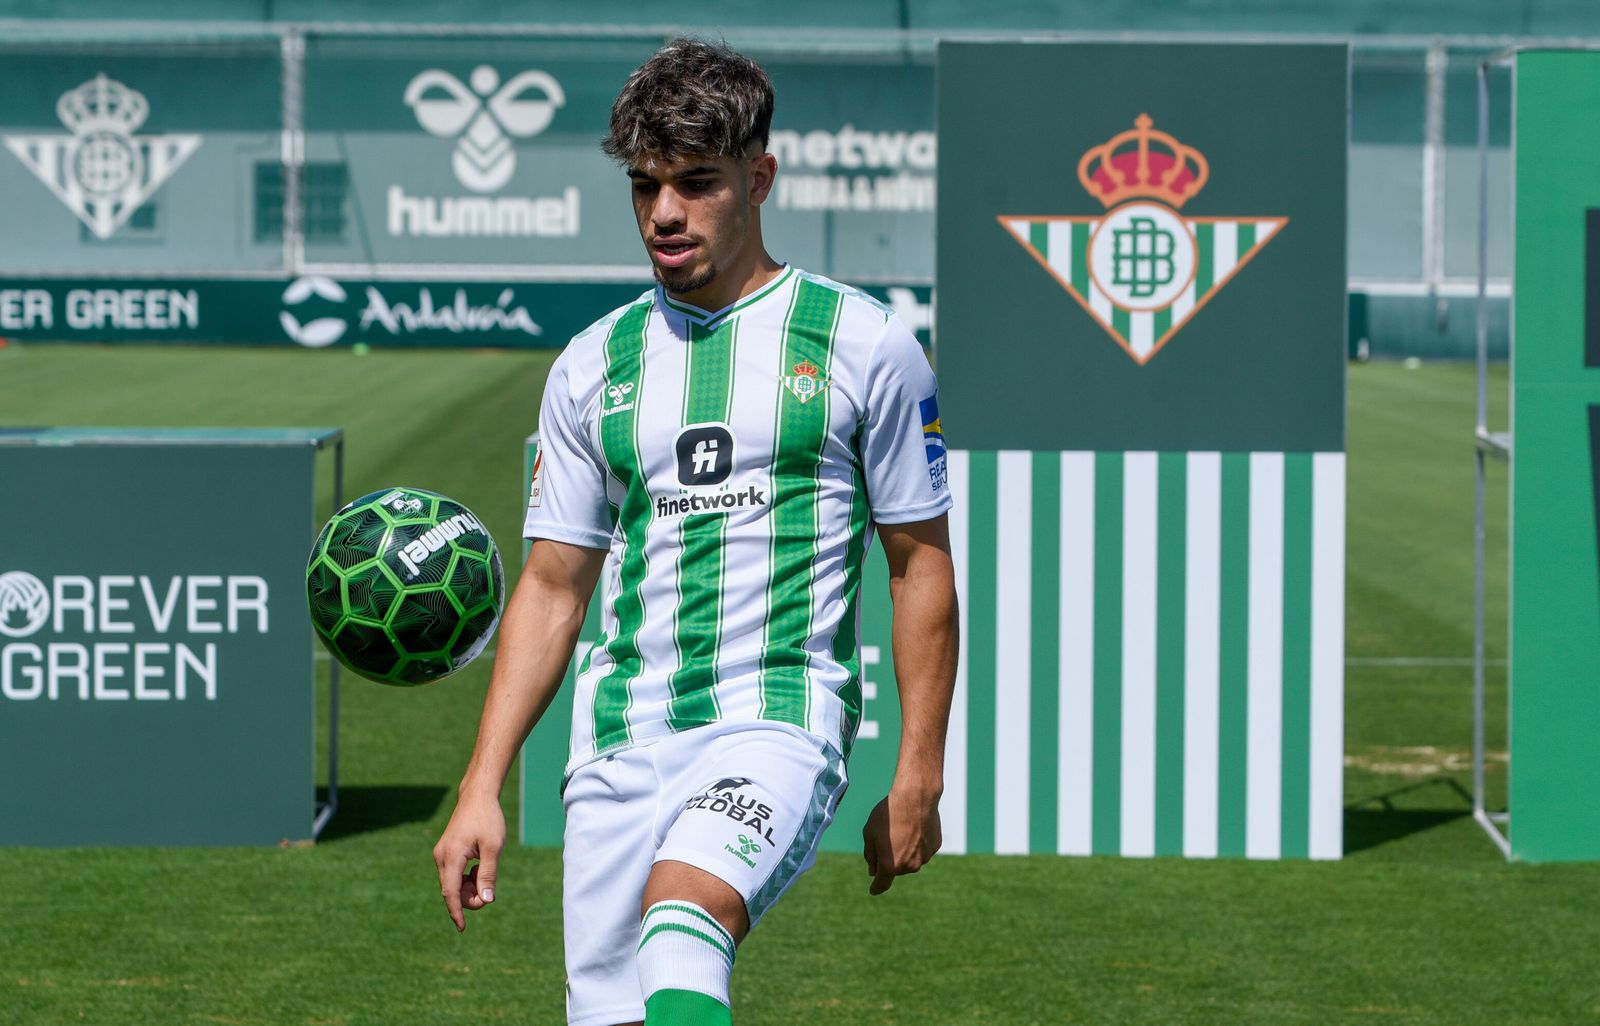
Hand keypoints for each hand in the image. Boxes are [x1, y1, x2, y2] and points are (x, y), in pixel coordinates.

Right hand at [432, 791, 505, 931]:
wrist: (477, 796)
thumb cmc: (488, 819)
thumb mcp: (493, 847)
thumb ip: (488, 875)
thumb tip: (487, 900)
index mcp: (451, 856)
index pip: (450, 893)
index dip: (457, 912)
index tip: (462, 928)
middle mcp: (441, 857)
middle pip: (451, 891)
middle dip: (468, 898)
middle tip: (489, 892)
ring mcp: (441, 854)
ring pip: (451, 884)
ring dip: (467, 888)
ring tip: (485, 874)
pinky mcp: (445, 852)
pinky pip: (452, 875)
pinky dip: (465, 879)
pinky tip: (477, 868)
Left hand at [860, 783, 942, 895]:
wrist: (915, 797)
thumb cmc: (888, 815)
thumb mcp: (869, 833)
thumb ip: (870, 855)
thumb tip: (874, 870)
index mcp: (891, 865)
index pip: (882, 884)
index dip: (876, 887)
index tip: (874, 890)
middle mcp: (909, 866)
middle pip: (896, 868)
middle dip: (891, 858)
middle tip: (888, 836)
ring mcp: (924, 858)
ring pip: (911, 859)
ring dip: (905, 850)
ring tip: (903, 827)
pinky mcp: (935, 847)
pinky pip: (923, 848)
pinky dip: (918, 842)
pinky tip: (916, 825)